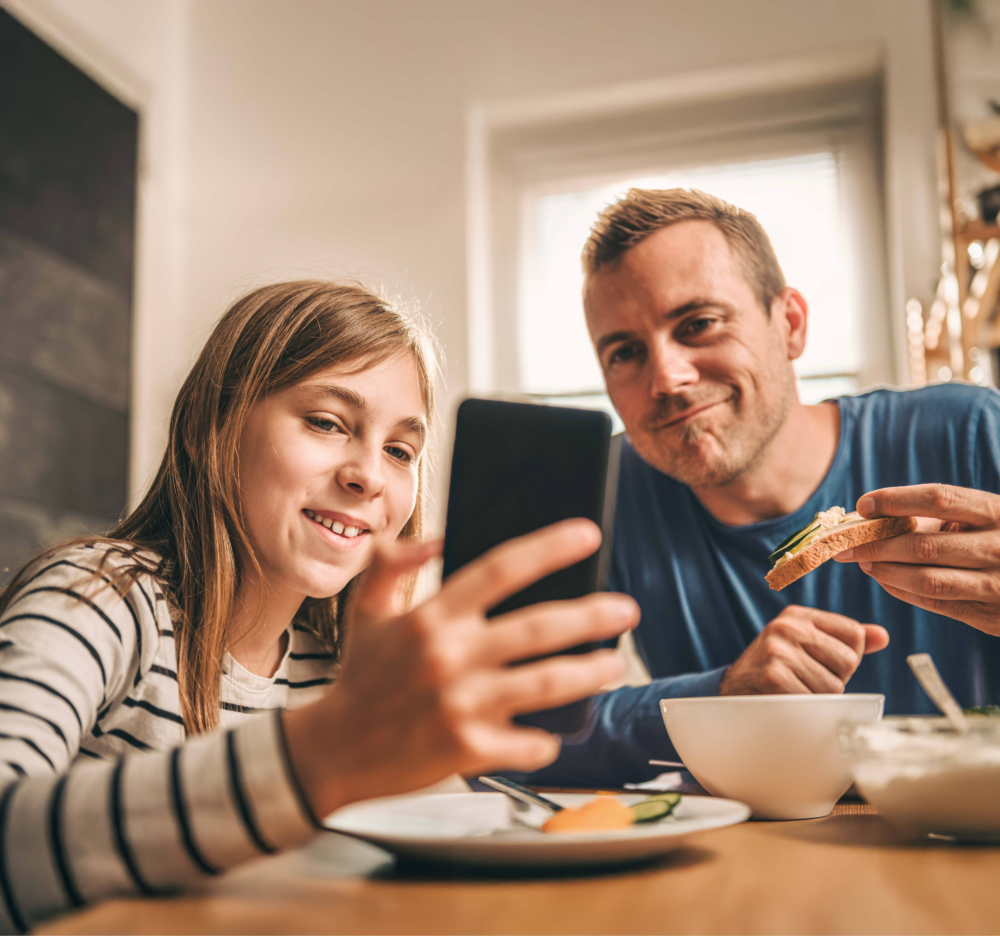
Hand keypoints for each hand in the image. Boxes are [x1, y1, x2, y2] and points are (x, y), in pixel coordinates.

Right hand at [283, 519, 638, 815]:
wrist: (333, 751)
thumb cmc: (359, 679)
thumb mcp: (367, 609)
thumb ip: (394, 564)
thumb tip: (436, 538)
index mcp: (431, 617)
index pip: (501, 568)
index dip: (549, 547)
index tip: (588, 534)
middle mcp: (451, 656)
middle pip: (540, 626)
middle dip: (594, 615)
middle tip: (626, 610)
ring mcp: (462, 704)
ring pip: (548, 681)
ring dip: (590, 672)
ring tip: (613, 663)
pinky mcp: (468, 748)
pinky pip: (530, 741)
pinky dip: (547, 738)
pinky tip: (555, 731)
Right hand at [719, 605, 888, 694]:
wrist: (732, 691)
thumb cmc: (777, 669)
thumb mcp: (806, 645)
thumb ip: (843, 640)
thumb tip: (882, 636)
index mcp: (798, 615)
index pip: (854, 634)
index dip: (846, 657)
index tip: (820, 662)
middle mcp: (787, 626)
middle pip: (847, 661)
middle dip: (834, 678)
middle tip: (805, 679)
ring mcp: (778, 651)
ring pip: (834, 685)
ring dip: (820, 696)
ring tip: (796, 689)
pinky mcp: (773, 677)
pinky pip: (815, 700)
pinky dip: (807, 708)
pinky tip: (789, 700)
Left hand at [833, 484, 999, 636]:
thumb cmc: (997, 538)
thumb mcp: (980, 518)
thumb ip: (934, 517)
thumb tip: (869, 518)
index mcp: (998, 512)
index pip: (939, 499)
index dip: (896, 500)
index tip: (863, 504)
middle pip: (924, 545)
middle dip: (876, 545)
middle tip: (844, 545)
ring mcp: (999, 585)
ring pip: (927, 580)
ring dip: (885, 571)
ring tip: (863, 561)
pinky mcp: (991, 617)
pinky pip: (936, 604)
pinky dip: (901, 590)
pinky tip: (884, 578)